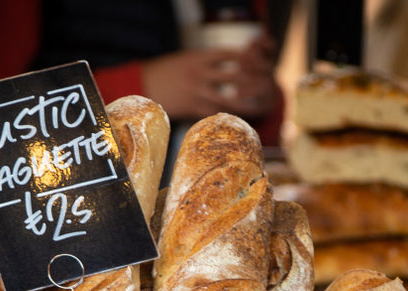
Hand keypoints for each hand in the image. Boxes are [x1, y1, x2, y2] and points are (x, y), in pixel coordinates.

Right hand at [141, 42, 277, 120]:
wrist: (142, 84)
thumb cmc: (165, 71)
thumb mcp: (185, 59)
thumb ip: (205, 62)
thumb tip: (226, 65)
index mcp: (198, 57)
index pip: (229, 55)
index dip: (248, 58)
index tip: (261, 62)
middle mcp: (199, 74)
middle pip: (233, 77)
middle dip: (251, 81)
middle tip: (266, 85)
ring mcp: (196, 92)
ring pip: (226, 99)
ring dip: (243, 103)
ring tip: (258, 106)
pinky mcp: (191, 107)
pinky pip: (213, 113)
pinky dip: (226, 115)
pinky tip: (237, 119)